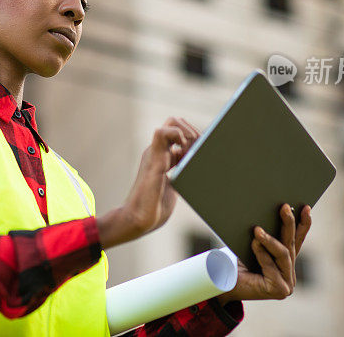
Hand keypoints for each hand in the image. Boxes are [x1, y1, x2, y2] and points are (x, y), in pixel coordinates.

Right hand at [97, 117, 199, 248]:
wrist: (140, 219)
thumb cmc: (155, 207)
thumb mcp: (175, 185)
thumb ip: (181, 173)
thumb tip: (198, 166)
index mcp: (163, 157)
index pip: (180, 132)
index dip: (195, 137)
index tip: (203, 151)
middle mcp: (158, 151)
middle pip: (177, 123)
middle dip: (194, 131)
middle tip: (200, 149)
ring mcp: (155, 153)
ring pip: (172, 122)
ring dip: (188, 131)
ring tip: (192, 149)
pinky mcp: (153, 159)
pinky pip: (161, 133)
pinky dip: (177, 134)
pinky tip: (184, 150)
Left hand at [218, 204, 311, 301]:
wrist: (222, 283)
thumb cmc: (235, 263)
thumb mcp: (253, 245)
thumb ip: (263, 237)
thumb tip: (267, 216)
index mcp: (284, 262)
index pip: (296, 240)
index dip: (303, 224)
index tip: (306, 207)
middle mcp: (289, 272)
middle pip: (291, 244)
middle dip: (289, 224)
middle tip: (285, 207)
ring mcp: (287, 283)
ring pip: (283, 254)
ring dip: (270, 240)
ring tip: (257, 229)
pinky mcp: (280, 290)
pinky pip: (272, 267)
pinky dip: (262, 254)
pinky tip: (254, 244)